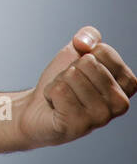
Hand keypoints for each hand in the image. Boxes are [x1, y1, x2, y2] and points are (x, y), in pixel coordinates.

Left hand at [15, 26, 135, 150]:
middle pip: (88, 63)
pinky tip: (56, 105)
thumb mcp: (78, 52)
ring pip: (72, 76)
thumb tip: (84, 43)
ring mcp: (101, 118)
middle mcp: (119, 104)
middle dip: (70, 70)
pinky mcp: (78, 126)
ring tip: (64, 97)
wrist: (38, 107)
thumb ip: (90, 36)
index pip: (104, 51)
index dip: (84, 55)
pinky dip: (50, 92)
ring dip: (60, 82)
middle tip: (70, 86)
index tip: (83, 72)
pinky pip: (59, 90)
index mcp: (126, 85)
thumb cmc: (64, 82)